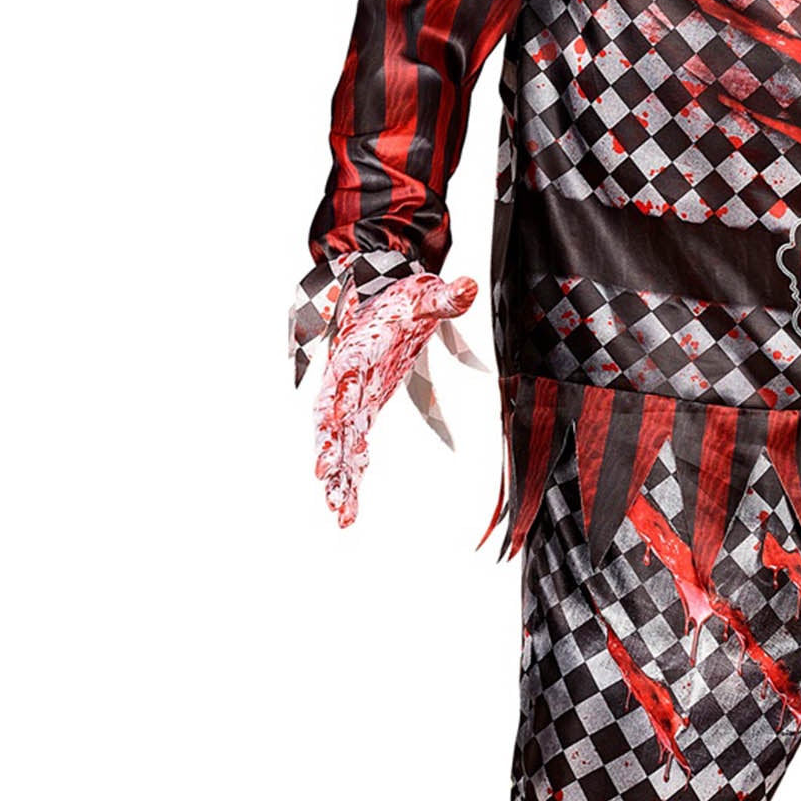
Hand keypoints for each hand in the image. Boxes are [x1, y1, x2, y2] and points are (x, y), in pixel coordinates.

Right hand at [314, 272, 477, 526]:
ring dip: (338, 474)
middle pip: (333, 419)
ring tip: (340, 513)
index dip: (336, 410)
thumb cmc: (402, 298)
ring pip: (339, 439)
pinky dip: (350, 471)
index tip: (332, 437)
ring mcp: (354, 395)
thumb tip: (471, 287)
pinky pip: (352, 442)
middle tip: (329, 486)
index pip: (344, 382)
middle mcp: (349, 378)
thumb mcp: (426, 296)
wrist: (383, 297)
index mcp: (360, 351)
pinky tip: (349, 503)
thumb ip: (447, 298)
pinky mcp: (363, 407)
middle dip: (330, 453)